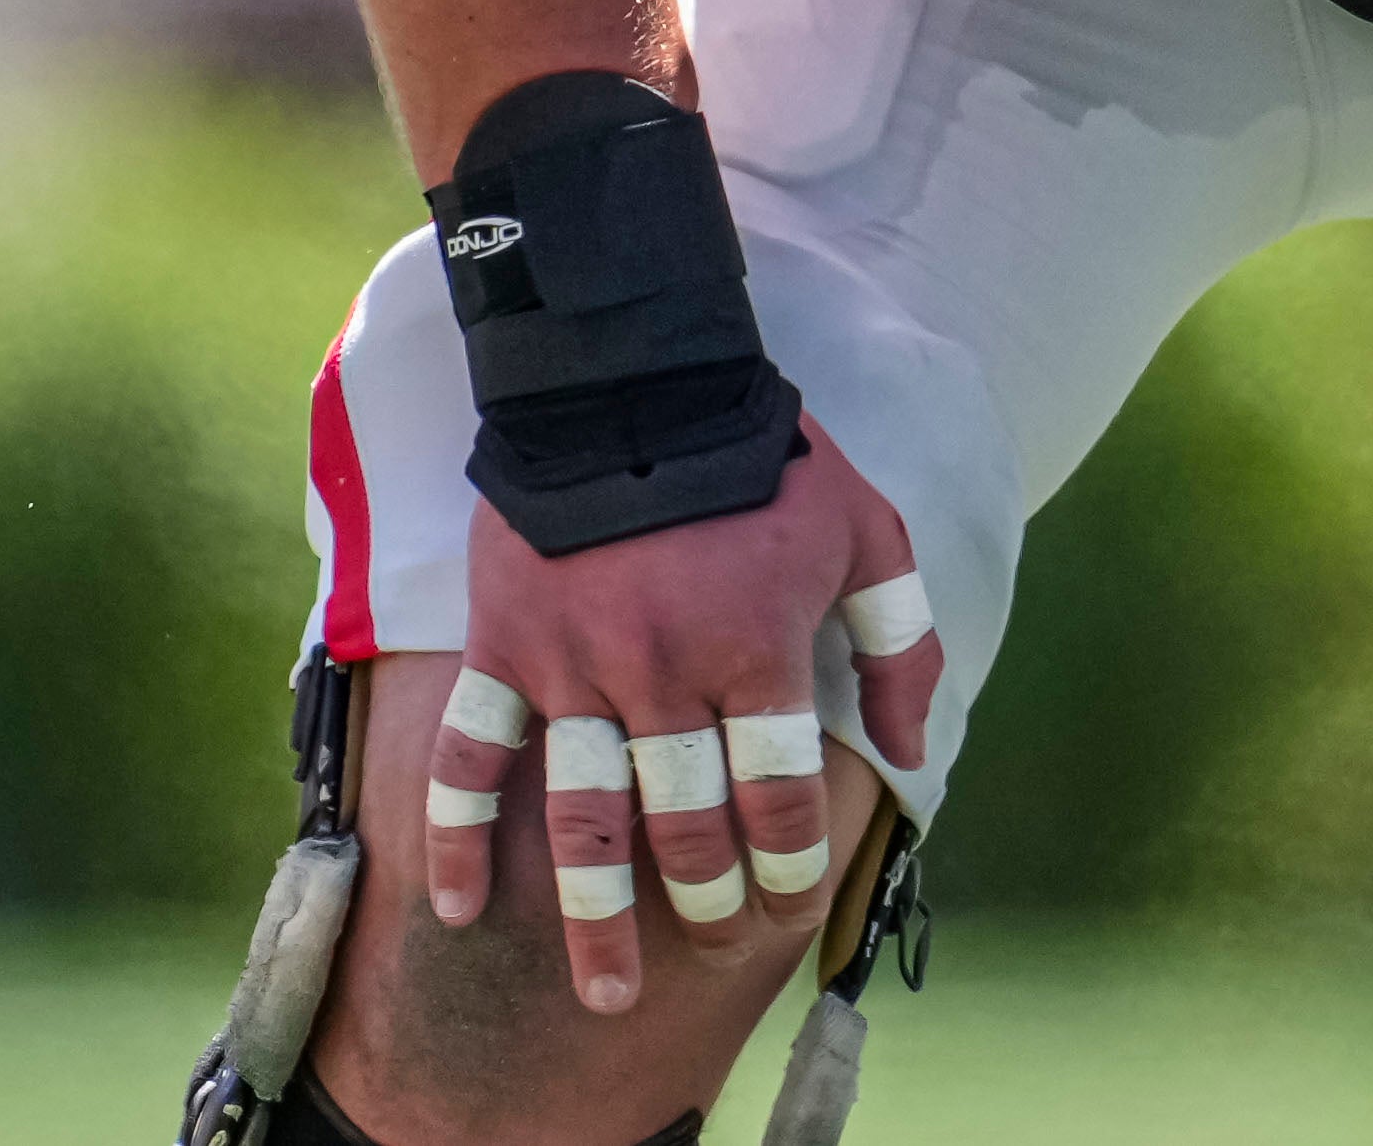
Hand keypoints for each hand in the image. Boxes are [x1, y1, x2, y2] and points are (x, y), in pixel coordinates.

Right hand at [424, 426, 943, 1013]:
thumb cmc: (769, 460)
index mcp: (757, 653)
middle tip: (716, 942)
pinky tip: (459, 910)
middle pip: (686, 825)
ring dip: (597, 916)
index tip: (784, 911)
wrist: (635, 380)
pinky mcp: (508, 649)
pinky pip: (473, 759)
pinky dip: (460, 837)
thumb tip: (913, 747)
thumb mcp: (869, 532)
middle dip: (708, 899)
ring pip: (587, 818)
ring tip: (608, 993)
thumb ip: (902, 642)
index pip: (775, 799)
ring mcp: (578, 669)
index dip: (784, 869)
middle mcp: (666, 676)